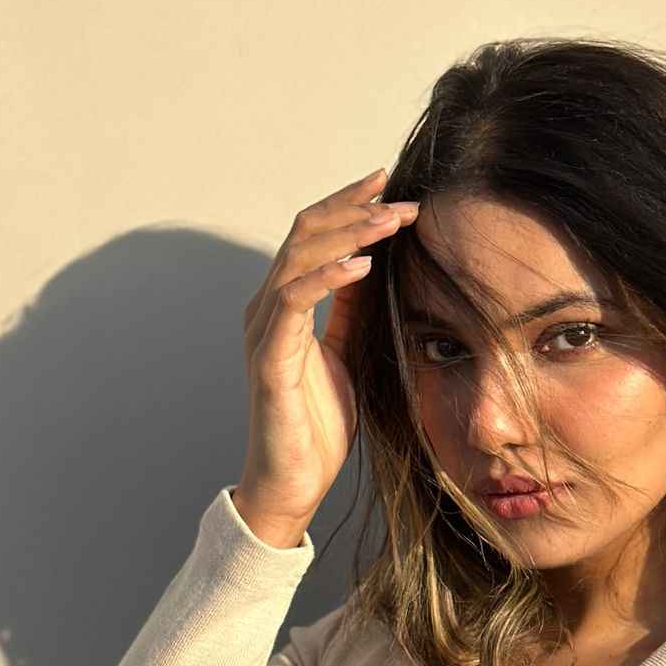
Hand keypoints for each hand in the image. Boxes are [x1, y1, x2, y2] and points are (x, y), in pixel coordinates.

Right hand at [232, 168, 418, 546]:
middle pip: (304, 233)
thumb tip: (370, 263)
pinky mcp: (268, 360)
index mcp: (284, 302)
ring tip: (389, 221)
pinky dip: (327, 279)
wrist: (293, 482)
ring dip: (348, 235)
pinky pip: (294, 305)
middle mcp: (267, 307)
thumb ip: (350, 308)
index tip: (388, 183)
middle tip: (401, 198)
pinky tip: (363, 266)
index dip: (348, 205)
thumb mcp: (347, 351)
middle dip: (354, 209)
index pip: (313, 234)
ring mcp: (264, 331)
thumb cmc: (318, 422)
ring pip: (299, 259)